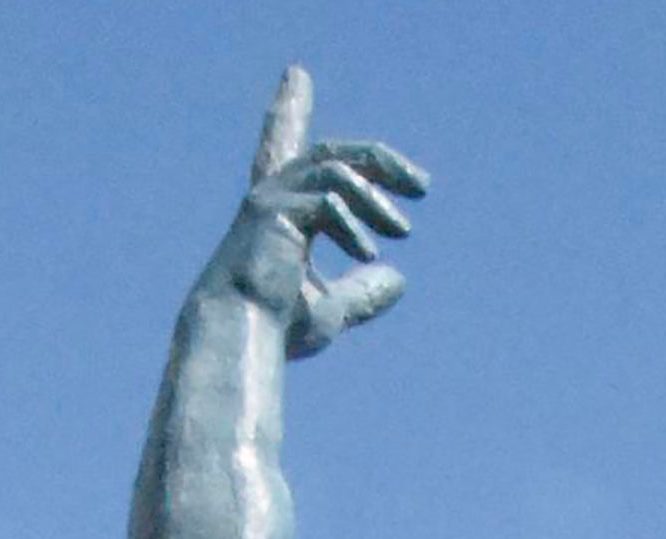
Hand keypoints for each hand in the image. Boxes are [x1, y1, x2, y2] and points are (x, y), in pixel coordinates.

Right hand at [217, 68, 424, 358]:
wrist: (242, 337)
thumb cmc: (277, 325)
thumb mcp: (333, 308)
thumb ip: (362, 291)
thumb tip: (399, 279)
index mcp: (283, 209)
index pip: (290, 148)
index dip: (289, 108)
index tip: (295, 73)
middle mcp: (272, 194)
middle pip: (333, 153)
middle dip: (380, 160)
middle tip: (423, 185)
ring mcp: (271, 199)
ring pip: (336, 170)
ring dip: (375, 196)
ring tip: (403, 229)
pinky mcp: (275, 212)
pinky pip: (328, 203)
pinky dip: (354, 225)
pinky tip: (370, 253)